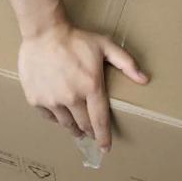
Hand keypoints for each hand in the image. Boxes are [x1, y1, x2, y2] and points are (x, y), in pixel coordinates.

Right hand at [18, 21, 148, 152]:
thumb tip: (144, 79)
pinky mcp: (36, 99)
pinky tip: (58, 110)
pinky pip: (48, 116)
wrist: (44, 32)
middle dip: (89, 131)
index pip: (100, 121)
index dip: (104, 137)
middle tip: (90, 131)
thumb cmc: (76, 39)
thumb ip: (126, 62)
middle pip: (83, 125)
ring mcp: (52, 100)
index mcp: (91, 87)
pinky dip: (55, 117)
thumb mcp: (105, 45)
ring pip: (66, 124)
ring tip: (76, 125)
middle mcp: (72, 98)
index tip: (106, 147)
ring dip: (73, 127)